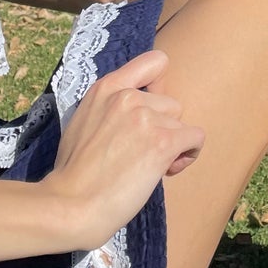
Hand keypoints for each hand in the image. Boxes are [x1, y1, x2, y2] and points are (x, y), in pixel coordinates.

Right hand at [46, 49, 204, 251]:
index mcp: (106, 87)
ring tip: (148, 166)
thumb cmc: (75, 172)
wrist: (72, 205)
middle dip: (163, 128)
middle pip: (171, 104)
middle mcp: (128, 96)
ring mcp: (146, 117)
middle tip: (142, 153)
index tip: (153, 111)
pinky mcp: (162, 142)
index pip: (155, 62)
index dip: (161, 86)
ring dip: (173, 145)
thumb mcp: (85, 120)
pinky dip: (188, 155)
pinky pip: (195, 139)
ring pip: (182, 125)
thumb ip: (111, 107)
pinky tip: (167, 170)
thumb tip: (142, 111)